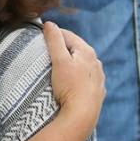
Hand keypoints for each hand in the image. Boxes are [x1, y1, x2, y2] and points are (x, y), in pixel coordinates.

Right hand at [44, 22, 105, 137]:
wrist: (82, 116)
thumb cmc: (69, 87)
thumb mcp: (59, 61)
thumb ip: (54, 41)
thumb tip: (49, 24)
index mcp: (87, 52)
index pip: (68, 35)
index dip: (54, 34)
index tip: (41, 36)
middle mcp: (96, 63)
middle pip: (76, 49)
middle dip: (62, 48)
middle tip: (47, 52)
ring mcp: (98, 78)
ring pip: (82, 65)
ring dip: (71, 63)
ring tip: (57, 68)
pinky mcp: (97, 92)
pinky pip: (85, 79)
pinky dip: (77, 77)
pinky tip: (70, 83)